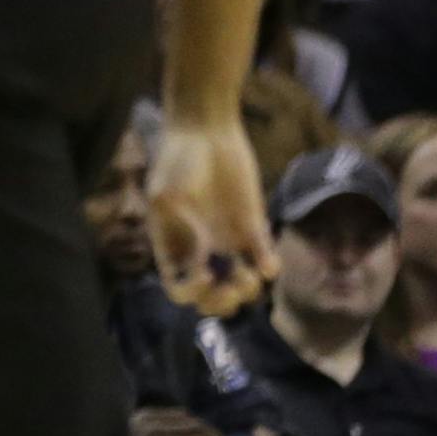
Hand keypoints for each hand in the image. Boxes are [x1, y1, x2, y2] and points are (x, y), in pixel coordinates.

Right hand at [149, 119, 277, 316]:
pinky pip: (264, 260)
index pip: (179, 289)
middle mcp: (201, 250)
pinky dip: (268, 269)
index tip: (204, 275)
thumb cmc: (178, 160)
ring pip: (240, 286)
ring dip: (246, 291)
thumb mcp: (168, 194)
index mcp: (173, 246)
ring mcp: (229, 241)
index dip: (191, 292)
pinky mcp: (254, 228)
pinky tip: (266, 263)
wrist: (207, 132)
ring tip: (249, 274)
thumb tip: (204, 257)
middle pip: (211, 298)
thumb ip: (183, 229)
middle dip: (220, 303)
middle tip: (229, 288)